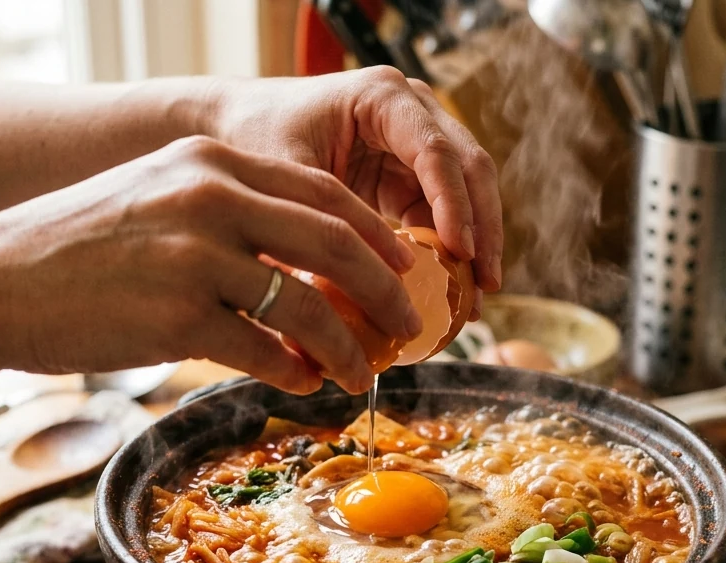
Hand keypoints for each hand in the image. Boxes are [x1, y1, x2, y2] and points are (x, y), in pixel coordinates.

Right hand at [0, 136, 422, 393]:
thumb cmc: (77, 250)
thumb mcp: (157, 201)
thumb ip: (228, 219)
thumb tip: (303, 271)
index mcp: (211, 159)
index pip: (322, 192)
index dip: (375, 236)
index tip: (403, 270)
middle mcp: (209, 196)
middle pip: (334, 243)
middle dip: (385, 292)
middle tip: (406, 327)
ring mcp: (194, 255)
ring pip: (307, 305)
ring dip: (346, 347)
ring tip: (360, 374)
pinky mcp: (176, 316)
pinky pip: (262, 349)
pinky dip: (294, 370)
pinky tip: (303, 383)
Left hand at [211, 67, 503, 315]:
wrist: (239, 127)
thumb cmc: (255, 137)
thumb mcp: (283, 177)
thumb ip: (320, 220)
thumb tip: (346, 290)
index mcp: (383, 97)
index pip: (436, 151)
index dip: (455, 203)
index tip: (460, 253)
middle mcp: (412, 111)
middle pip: (470, 168)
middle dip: (482, 229)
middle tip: (485, 284)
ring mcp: (416, 143)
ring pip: (468, 193)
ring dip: (475, 246)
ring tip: (476, 301)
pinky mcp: (410, 177)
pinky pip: (443, 215)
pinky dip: (450, 254)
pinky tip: (454, 295)